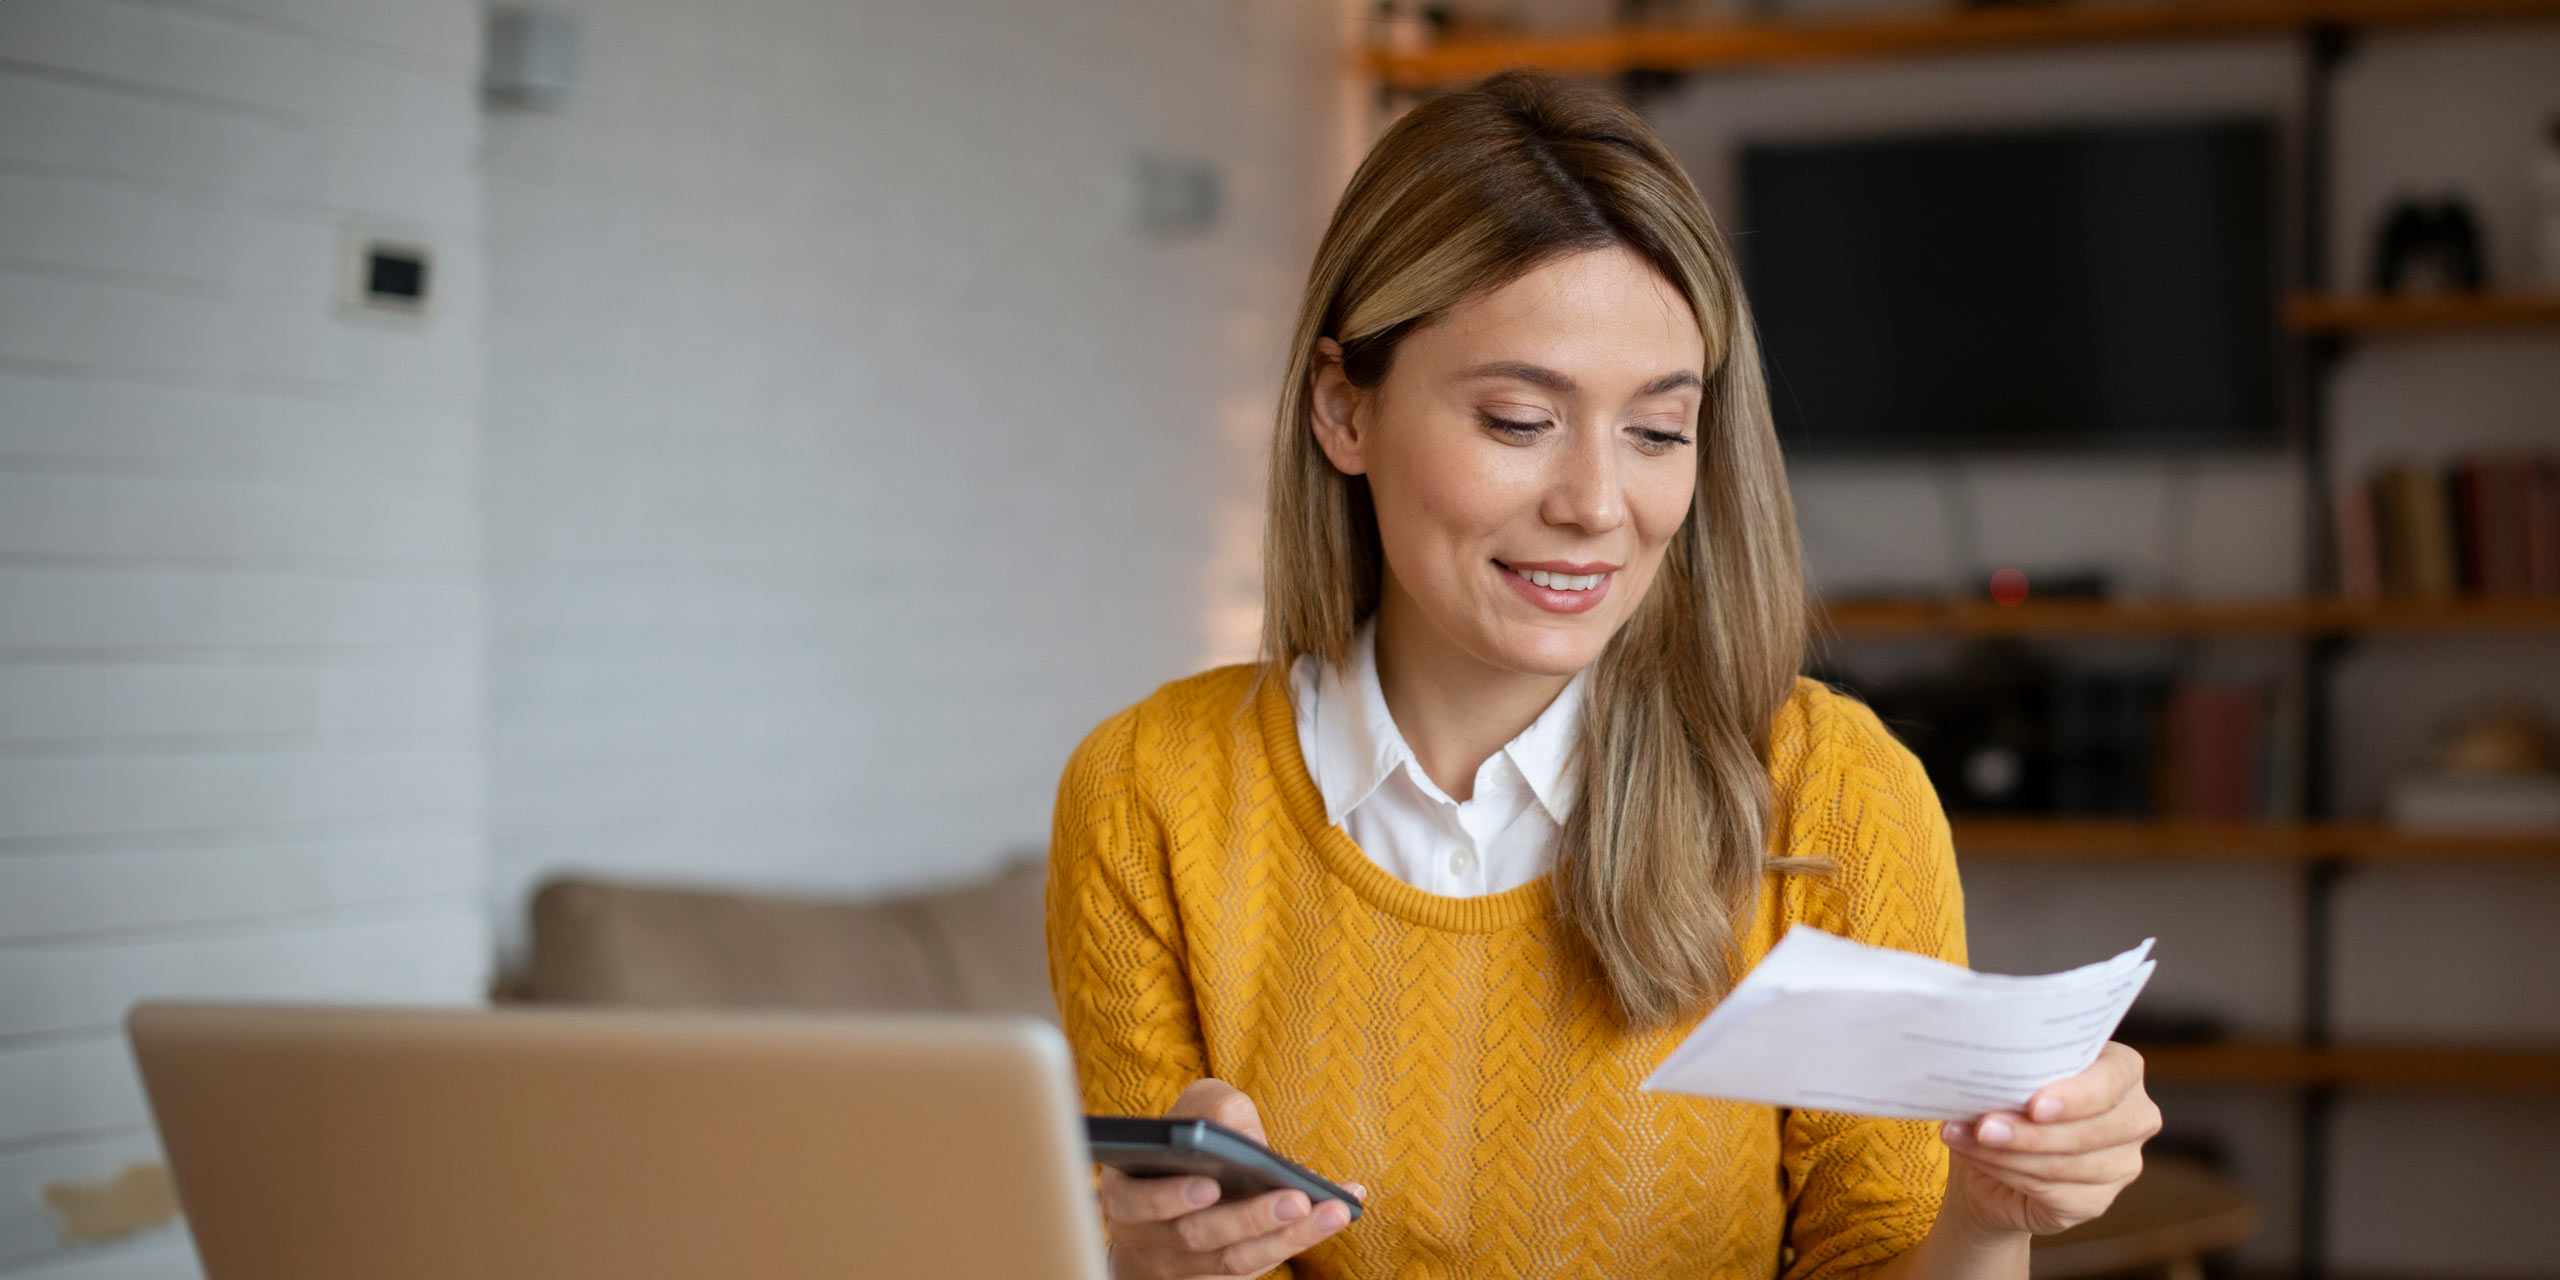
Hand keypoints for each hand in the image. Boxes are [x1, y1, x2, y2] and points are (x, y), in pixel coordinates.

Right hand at [1100, 1078, 1360, 1279]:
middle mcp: (1149, 1241)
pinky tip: (1344, 1207)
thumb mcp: (1194, 1110)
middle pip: (1197, 1237)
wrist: (1176, 1198)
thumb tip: (1249, 1140)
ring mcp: (1186, 1269)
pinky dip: (1304, 1239)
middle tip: (1294, 1198)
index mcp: (1127, 1194)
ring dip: (1288, 1237)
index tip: (1209, 1186)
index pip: (1136, 1202)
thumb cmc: (1186, 1144)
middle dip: (1248, 1219)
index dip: (1169, 1198)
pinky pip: (1262, 1266)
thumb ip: (1216, 1111)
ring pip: (1235, 1262)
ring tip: (1332, 1209)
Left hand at [1937, 1041, 2160, 1237]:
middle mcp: (2135, 1117)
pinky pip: (2053, 1192)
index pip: (2114, 1078)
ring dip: (2008, 1152)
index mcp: (2123, 1070)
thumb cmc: (2009, 1100)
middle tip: (1983, 1126)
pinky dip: (2006, 1172)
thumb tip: (1983, 1070)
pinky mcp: (2097, 1202)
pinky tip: (1975, 1156)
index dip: (2077, 1096)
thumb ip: (2017, 1068)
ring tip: (1963, 1137)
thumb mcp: (2014, 1074)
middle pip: (2089, 1130)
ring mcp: (2122, 1164)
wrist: (1993, 1158)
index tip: (2035, 1105)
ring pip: (2066, 1164)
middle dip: (2030, 1131)